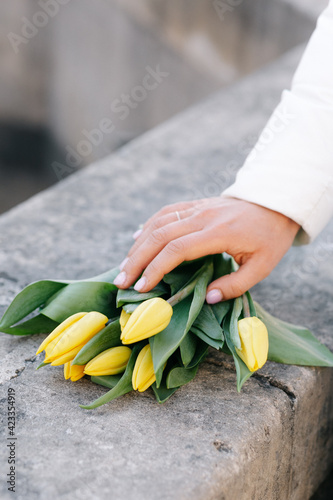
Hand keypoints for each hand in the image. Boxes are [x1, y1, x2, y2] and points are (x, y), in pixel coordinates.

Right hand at [113, 196, 299, 302]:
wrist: (275, 203)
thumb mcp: (263, 266)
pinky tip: (136, 239)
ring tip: (124, 266)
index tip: (142, 287)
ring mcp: (197, 207)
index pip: (177, 249)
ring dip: (138, 245)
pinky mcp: (195, 204)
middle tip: (121, 281)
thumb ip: (235, 284)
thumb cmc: (270, 239)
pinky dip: (147, 226)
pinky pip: (165, 213)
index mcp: (219, 233)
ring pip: (158, 222)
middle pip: (160, 235)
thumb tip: (207, 298)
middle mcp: (203, 217)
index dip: (156, 268)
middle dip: (137, 260)